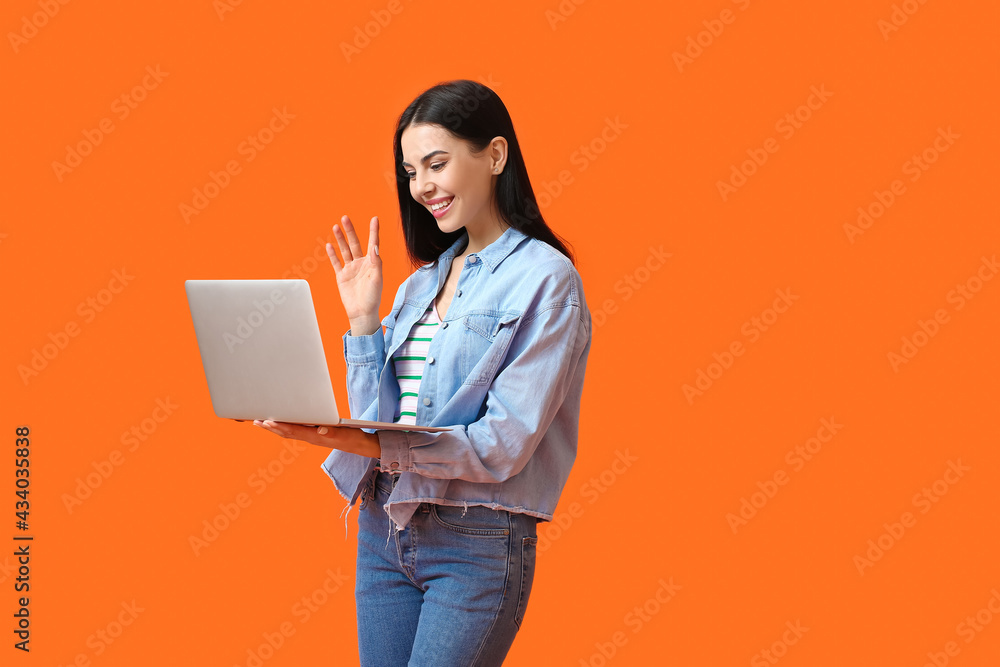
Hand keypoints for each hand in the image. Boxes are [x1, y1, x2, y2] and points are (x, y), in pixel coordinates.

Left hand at [252, 420, 380, 457]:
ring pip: (288, 433)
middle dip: (271, 427)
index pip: (294, 430)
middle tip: (257, 421)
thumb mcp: (344, 433)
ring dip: (274, 429)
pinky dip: (283, 429)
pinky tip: (279, 425)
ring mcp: (311, 438)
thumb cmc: (351, 437)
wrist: (358, 445)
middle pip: (287, 433)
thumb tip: (321, 429)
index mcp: (316, 436)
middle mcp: (310, 438)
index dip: (280, 426)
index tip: (268, 421)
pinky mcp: (313, 436)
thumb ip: (332, 432)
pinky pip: (294, 433)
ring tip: (261, 423)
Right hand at [327, 215, 381, 334]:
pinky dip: (332, 254)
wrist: (362, 312)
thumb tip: (375, 247)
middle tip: (345, 218)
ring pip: (344, 250)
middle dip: (350, 231)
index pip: (372, 243)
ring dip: (340, 239)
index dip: (373, 231)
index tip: (374, 219)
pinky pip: (336, 262)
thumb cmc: (373, 297)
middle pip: (355, 243)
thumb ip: (376, 262)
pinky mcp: (341, 276)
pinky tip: (329, 245)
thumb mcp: (377, 278)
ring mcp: (351, 269)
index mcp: (372, 263)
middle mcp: (361, 264)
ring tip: (336, 226)